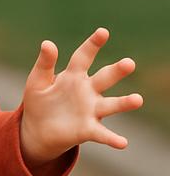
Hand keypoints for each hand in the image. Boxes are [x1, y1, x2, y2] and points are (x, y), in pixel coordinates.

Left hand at [20, 27, 143, 168]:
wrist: (37, 130)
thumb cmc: (40, 102)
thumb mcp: (37, 82)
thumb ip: (44, 64)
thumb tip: (48, 43)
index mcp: (74, 76)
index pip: (83, 57)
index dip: (92, 45)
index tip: (103, 32)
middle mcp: (88, 91)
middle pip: (105, 78)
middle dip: (117, 71)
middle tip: (129, 64)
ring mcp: (90, 110)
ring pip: (111, 105)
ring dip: (124, 103)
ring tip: (137, 100)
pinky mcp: (88, 129)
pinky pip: (102, 134)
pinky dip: (113, 139)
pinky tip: (123, 143)